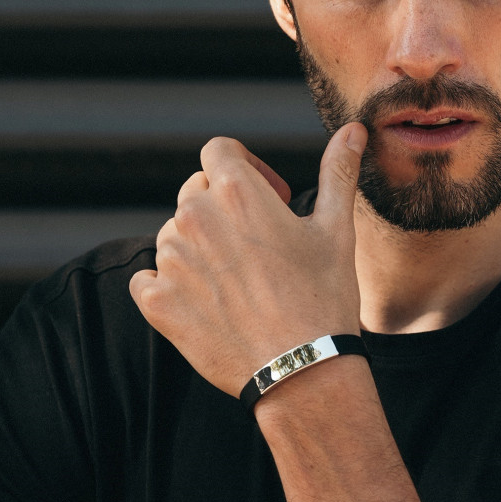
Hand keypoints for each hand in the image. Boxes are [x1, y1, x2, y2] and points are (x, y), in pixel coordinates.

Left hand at [129, 124, 366, 395]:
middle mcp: (195, 217)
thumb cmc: (324, 298)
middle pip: (195, 191)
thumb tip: (353, 130)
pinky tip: (206, 303)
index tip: (268, 199)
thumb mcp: (337, 231)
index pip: (218, 150)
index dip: (244, 168)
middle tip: (258, 247)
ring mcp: (171, 260)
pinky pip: (148, 278)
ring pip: (174, 235)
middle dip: (222, 209)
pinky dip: (170, 285)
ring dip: (199, 248)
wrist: (302, 371)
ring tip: (238, 282)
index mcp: (237, 191)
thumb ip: (338, 173)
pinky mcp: (156, 301)